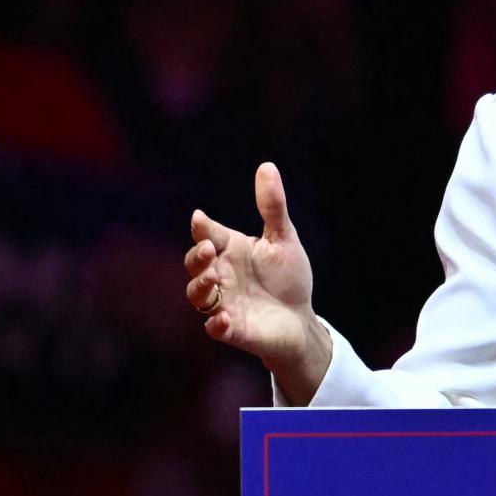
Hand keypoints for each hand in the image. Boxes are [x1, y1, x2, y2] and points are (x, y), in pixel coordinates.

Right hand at [186, 163, 325, 382]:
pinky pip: (216, 328)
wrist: (301, 319)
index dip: (202, 228)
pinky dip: (217, 323)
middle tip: (209, 249)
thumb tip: (267, 166)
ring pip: (197, 295)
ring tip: (213, 278)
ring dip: (200, 286)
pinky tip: (224, 318)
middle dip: (196, 257)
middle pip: (194, 264)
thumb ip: (273, 207)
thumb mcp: (283, 239)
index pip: (208, 234)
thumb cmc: (288, 278)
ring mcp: (224, 303)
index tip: (200, 219)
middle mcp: (221, 275)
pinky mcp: (232, 330)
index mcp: (231, 250)